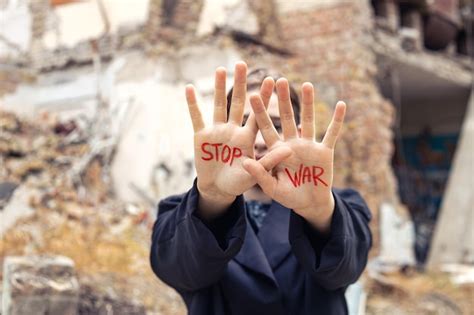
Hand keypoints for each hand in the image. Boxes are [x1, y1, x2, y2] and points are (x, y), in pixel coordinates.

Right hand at [186, 62, 290, 219]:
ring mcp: (217, 131)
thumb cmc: (239, 183)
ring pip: (218, 105)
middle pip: (237, 103)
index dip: (262, 98)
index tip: (270, 79)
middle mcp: (233, 130)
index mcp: (247, 137)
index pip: (257, 114)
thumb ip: (271, 161)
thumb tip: (290, 149)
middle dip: (239, 84)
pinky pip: (196, 117)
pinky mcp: (201, 137)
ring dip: (219, 88)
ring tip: (221, 69)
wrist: (218, 189)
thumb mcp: (256, 173)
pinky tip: (189, 88)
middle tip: (242, 63)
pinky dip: (192, 104)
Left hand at [242, 79, 345, 232]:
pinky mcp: (324, 152)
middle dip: (283, 100)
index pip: (266, 127)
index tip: (253, 94)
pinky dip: (337, 120)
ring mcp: (309, 146)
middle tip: (279, 79)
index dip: (260, 112)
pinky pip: (331, 134)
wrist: (309, 204)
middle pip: (287, 117)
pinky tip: (341, 104)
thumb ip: (260, 174)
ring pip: (308, 120)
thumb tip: (244, 162)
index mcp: (277, 150)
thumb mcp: (271, 187)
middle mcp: (292, 143)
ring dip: (308, 103)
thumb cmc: (288, 196)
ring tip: (306, 84)